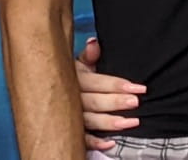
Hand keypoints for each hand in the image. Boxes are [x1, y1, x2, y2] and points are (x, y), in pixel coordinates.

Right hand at [75, 37, 145, 151]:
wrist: (49, 92)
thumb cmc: (72, 76)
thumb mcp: (78, 64)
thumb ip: (89, 55)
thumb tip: (94, 43)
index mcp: (75, 79)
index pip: (97, 82)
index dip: (117, 85)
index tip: (138, 87)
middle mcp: (72, 98)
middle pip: (94, 102)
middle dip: (115, 102)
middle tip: (135, 102)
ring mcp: (70, 116)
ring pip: (89, 121)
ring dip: (109, 123)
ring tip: (130, 123)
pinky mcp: (70, 130)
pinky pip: (81, 139)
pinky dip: (95, 143)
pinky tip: (110, 143)